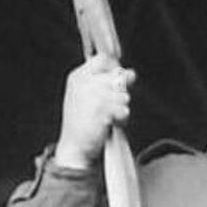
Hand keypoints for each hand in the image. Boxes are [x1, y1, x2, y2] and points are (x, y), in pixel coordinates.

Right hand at [53, 55, 135, 169]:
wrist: (74, 147)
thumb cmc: (84, 122)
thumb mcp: (92, 97)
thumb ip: (110, 82)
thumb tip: (131, 73)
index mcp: (77, 77)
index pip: (103, 59)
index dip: (114, 68)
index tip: (116, 82)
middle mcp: (83, 83)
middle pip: (117, 77)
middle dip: (120, 93)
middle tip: (112, 106)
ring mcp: (90, 96)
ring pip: (123, 94)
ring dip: (121, 107)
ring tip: (110, 116)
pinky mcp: (100, 110)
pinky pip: (123, 109)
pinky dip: (122, 118)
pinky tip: (112, 123)